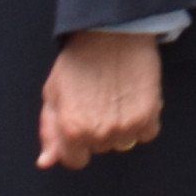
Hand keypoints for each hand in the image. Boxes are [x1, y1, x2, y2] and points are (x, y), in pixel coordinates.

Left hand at [36, 29, 163, 169]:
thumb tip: (47, 162)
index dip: (77, 143)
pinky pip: (147, 133)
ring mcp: (125, 127)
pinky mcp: (148, 116)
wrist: (111, 33)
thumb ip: (49, 131)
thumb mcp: (53, 93)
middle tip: (98, 101)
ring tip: (116, 98)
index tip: (81, 123)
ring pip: (124, 143)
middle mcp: (98, 134)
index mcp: (72, 131)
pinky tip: (133, 99)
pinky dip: (143, 120)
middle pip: (100, 149)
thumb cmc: (79, 59)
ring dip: (121, 127)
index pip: (76, 161)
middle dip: (97, 131)